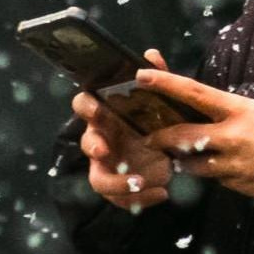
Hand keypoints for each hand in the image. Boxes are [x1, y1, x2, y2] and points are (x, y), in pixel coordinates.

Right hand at [76, 49, 174, 211]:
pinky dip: (141, 199)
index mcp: (106, 117)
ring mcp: (108, 168)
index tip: (96, 108)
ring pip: (99, 181)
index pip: (84, 106)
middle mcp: (101, 142)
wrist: (169, 152)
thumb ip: (156, 79)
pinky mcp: (120, 188)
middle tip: (105, 150)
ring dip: (117, 184)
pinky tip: (163, 193)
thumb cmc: (154, 122)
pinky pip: (122, 200)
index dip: (86, 107)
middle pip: (86, 144)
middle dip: (93, 147)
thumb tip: (152, 54)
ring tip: (140, 181)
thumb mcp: (159, 102)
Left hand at [136, 68, 253, 202]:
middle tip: (150, 138)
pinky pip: (219, 182)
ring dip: (188, 162)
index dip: (164, 83)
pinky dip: (219, 176)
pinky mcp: (244, 186)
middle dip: (161, 139)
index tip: (141, 75)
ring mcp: (237, 164)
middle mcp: (233, 136)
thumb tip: (212, 120)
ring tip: (191, 158)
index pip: (193, 92)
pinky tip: (234, 171)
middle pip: (182, 136)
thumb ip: (234, 116)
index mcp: (240, 110)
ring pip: (195, 166)